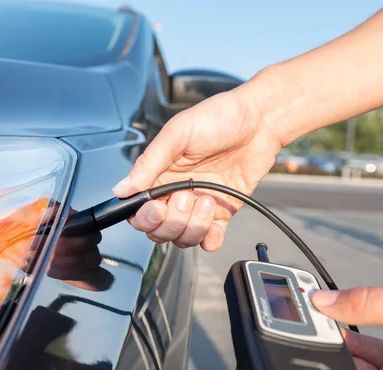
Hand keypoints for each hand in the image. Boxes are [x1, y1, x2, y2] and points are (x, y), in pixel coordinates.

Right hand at [112, 87, 282, 250]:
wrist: (260, 121)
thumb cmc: (219, 117)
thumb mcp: (178, 133)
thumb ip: (149, 162)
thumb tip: (122, 188)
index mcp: (159, 174)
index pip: (138, 210)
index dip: (144, 216)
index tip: (157, 207)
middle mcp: (175, 193)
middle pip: (158, 230)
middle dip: (171, 222)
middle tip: (187, 197)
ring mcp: (198, 206)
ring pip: (181, 238)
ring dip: (193, 227)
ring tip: (207, 200)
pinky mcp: (221, 213)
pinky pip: (209, 240)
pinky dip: (210, 238)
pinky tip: (215, 219)